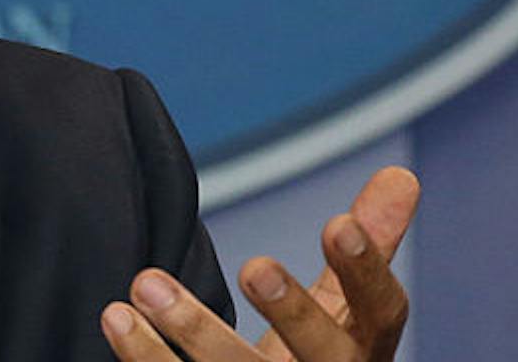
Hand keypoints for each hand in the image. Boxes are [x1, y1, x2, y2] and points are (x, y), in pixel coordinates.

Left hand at [99, 166, 419, 361]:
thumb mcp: (345, 318)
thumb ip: (365, 251)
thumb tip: (400, 174)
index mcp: (360, 352)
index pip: (381, 314)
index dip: (366, 272)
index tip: (336, 222)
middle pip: (320, 355)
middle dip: (291, 312)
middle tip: (253, 264)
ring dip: (192, 329)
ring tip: (145, 281)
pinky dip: (145, 356)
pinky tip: (117, 316)